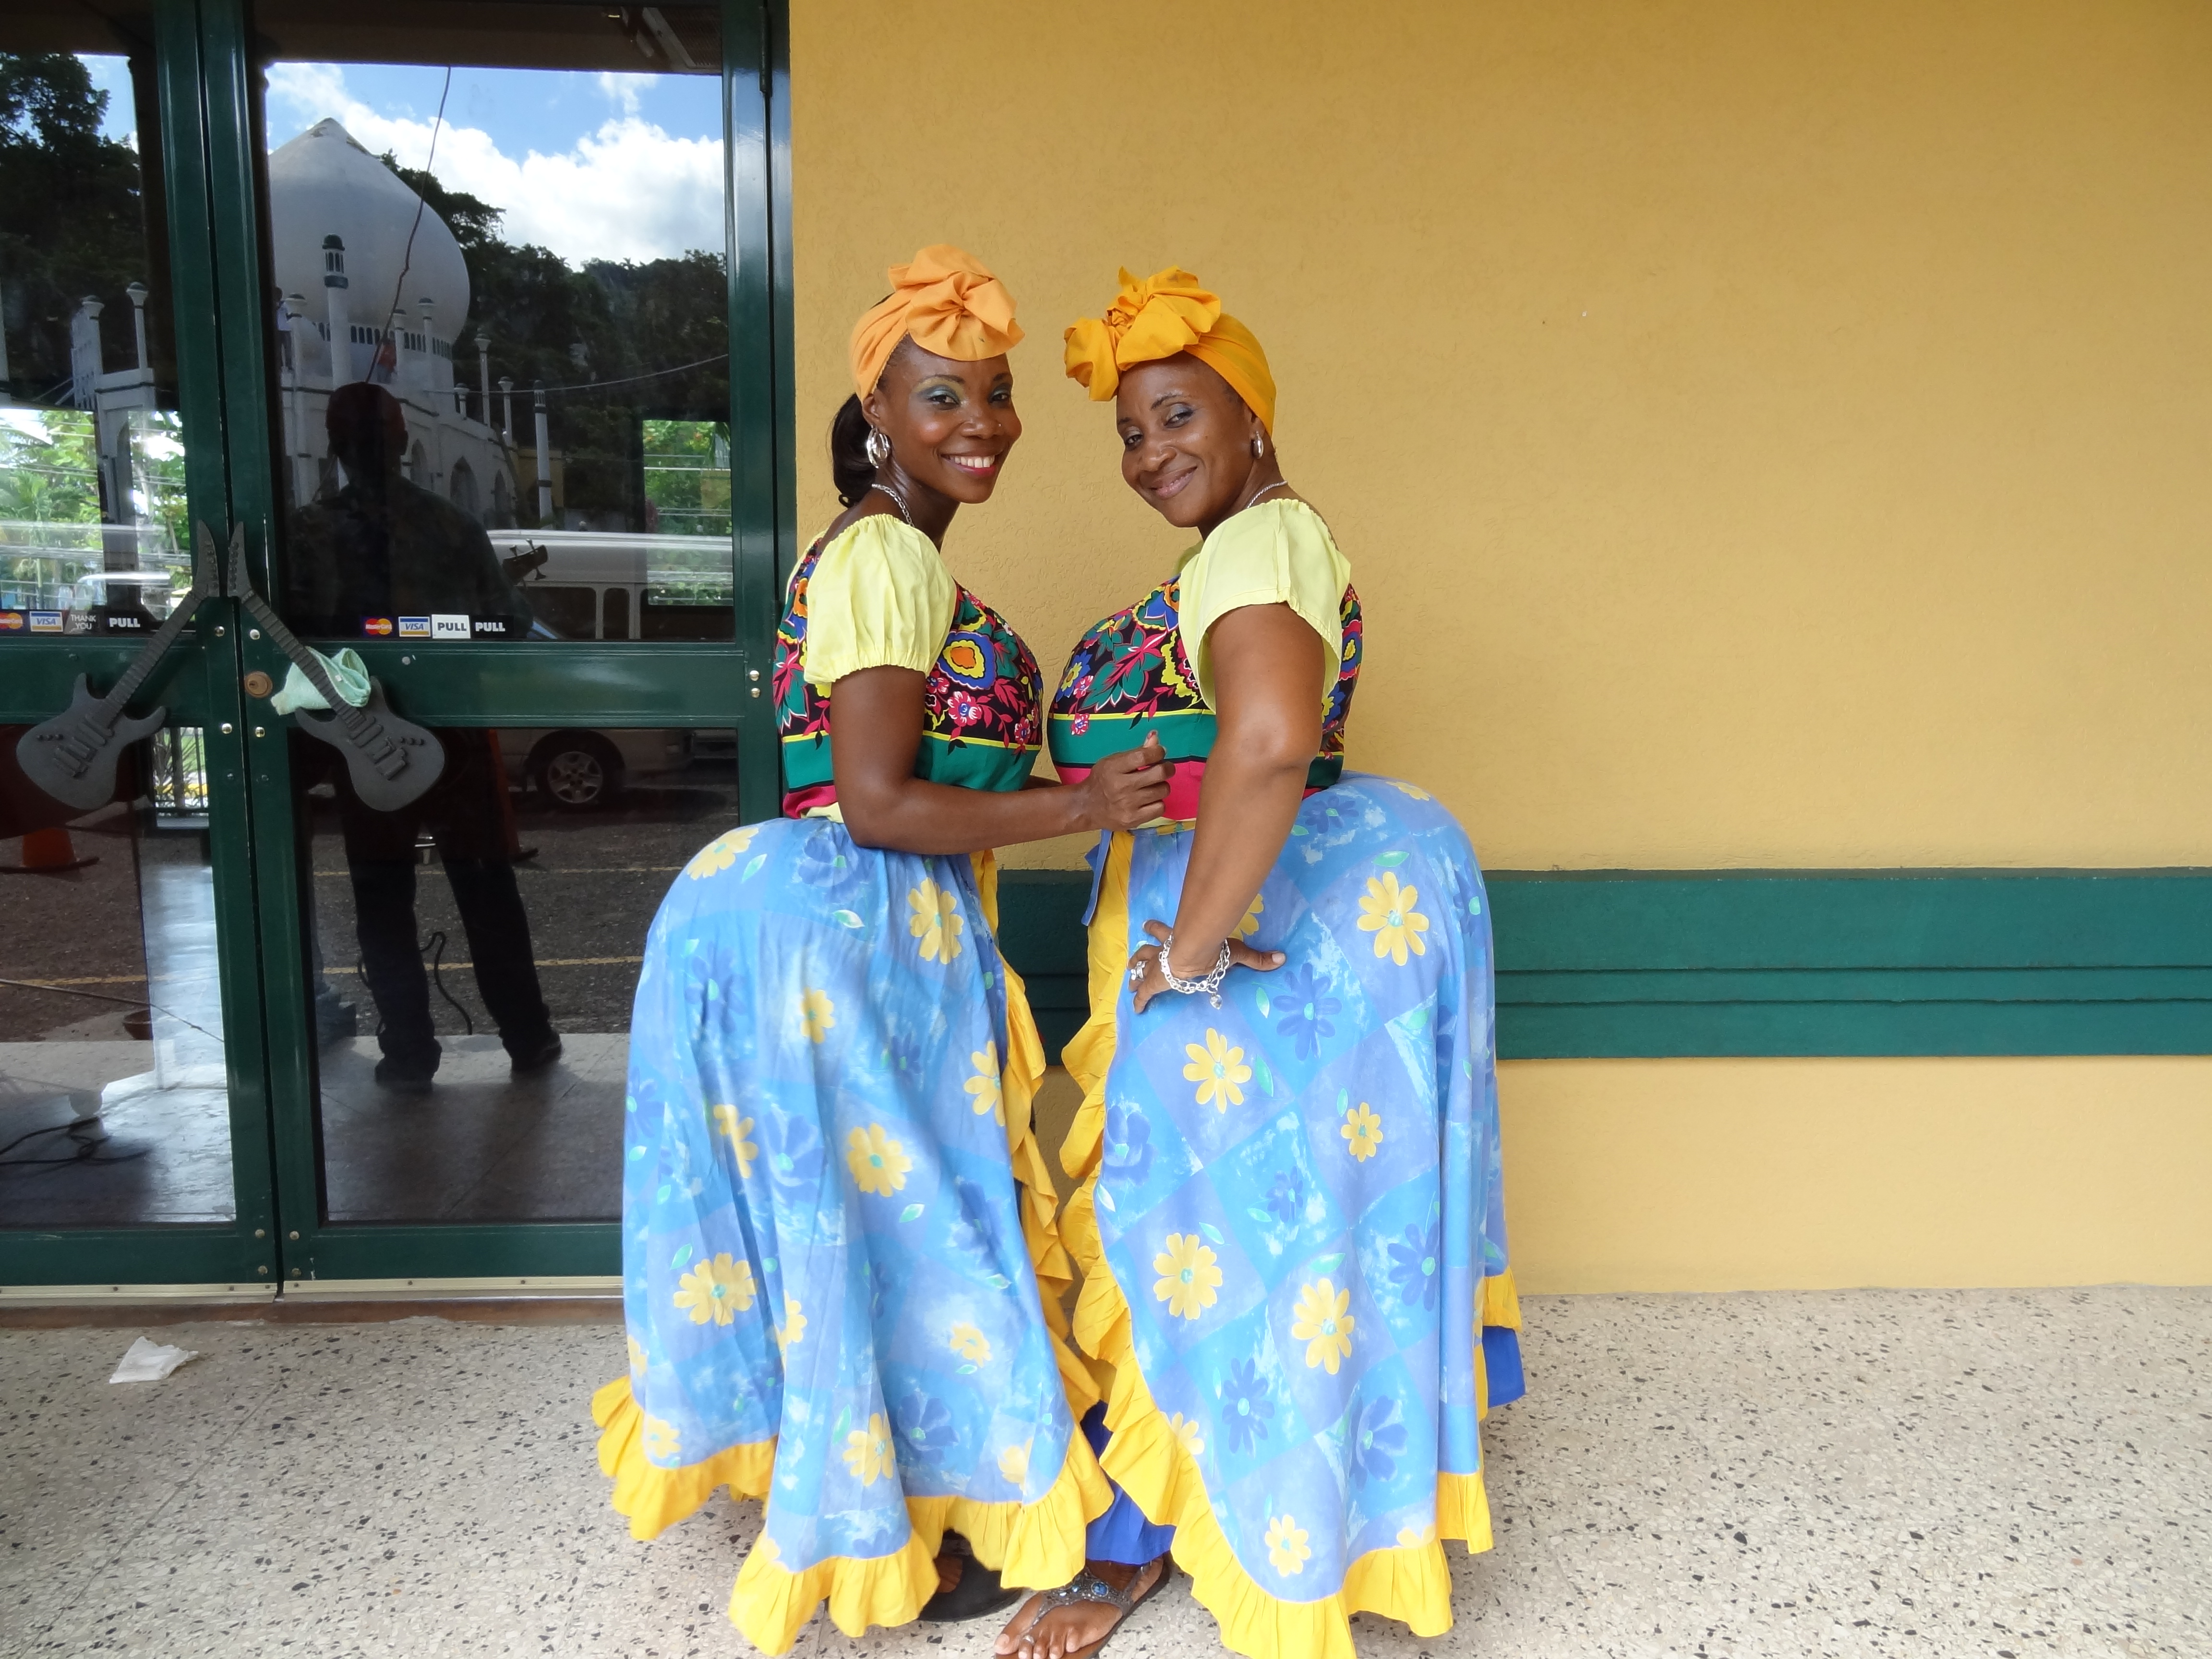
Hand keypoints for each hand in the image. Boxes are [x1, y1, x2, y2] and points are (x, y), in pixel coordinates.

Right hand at [1073, 731, 1172, 830]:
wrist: (1087, 807)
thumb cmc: (1103, 780)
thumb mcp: (1113, 761)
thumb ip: (1136, 751)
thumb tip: (1155, 738)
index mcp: (1114, 768)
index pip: (1144, 756)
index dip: (1158, 751)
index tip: (1159, 752)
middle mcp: (1122, 786)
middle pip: (1159, 773)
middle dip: (1167, 768)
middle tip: (1163, 768)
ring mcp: (1128, 805)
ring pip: (1163, 790)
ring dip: (1161, 786)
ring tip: (1152, 786)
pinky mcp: (1133, 820)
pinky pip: (1160, 808)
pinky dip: (1157, 803)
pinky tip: (1149, 801)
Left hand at [1126, 918, 1283, 1013]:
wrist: (1190, 953)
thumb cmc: (1209, 949)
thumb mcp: (1234, 952)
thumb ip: (1256, 958)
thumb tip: (1281, 958)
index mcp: (1177, 940)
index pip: (1163, 932)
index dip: (1155, 929)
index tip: (1147, 926)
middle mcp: (1163, 950)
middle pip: (1146, 950)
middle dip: (1139, 955)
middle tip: (1130, 961)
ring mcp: (1156, 967)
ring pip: (1139, 968)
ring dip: (1135, 974)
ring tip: (1129, 981)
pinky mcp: (1154, 983)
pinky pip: (1144, 995)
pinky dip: (1140, 1002)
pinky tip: (1136, 1009)